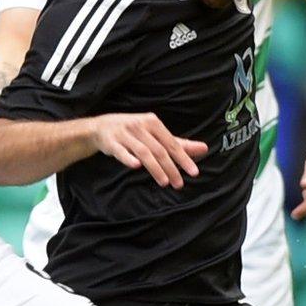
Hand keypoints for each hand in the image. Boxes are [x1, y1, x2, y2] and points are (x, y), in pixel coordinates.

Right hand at [91, 112, 208, 187]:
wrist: (100, 127)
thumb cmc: (133, 131)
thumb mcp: (155, 134)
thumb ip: (178, 143)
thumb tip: (204, 148)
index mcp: (153, 122)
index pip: (172, 143)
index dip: (183, 158)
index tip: (194, 172)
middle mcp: (140, 126)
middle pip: (159, 150)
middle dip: (171, 168)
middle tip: (179, 184)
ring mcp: (125, 134)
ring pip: (143, 152)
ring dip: (155, 168)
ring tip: (164, 182)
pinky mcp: (111, 142)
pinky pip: (121, 151)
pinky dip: (128, 158)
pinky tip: (136, 166)